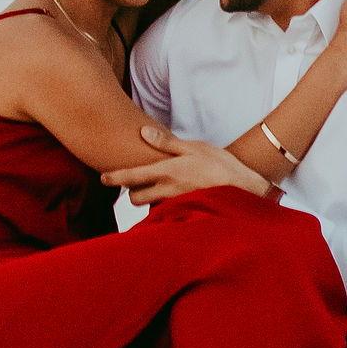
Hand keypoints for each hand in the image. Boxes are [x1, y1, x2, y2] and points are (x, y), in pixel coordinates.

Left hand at [101, 123, 272, 206]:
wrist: (243, 190)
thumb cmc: (220, 165)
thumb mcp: (193, 147)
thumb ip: (166, 143)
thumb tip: (143, 133)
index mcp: (167, 171)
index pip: (133, 176)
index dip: (115, 178)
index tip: (103, 178)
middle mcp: (167, 190)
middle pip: (135, 198)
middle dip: (133, 192)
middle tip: (139, 182)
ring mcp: (175, 205)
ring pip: (150, 206)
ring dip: (148, 200)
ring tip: (157, 189)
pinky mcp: (184, 214)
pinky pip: (165, 212)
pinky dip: (163, 207)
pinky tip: (173, 199)